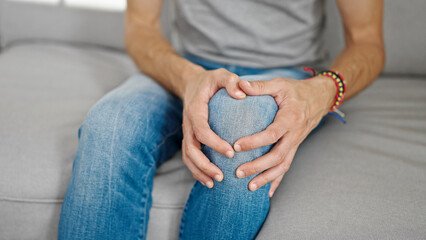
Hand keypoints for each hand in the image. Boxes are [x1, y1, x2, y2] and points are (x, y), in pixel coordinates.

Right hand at [182, 68, 245, 187]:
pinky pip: (189, 158)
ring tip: (215, 184)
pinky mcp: (189, 138)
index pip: (202, 130)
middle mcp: (188, 124)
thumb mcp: (221, 75)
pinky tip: (209, 181)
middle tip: (221, 176)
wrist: (192, 84)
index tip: (230, 153)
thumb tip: (242, 94)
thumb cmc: (210, 81)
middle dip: (204, 165)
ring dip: (199, 171)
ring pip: (188, 157)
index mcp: (195, 110)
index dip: (214, 143)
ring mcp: (187, 133)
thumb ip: (231, 81)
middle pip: (191, 149)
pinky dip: (197, 171)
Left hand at [234, 76, 336, 196]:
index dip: (254, 142)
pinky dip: (277, 180)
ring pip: (283, 165)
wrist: (320, 98)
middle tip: (238, 173)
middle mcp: (294, 135)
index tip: (236, 146)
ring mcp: (296, 143)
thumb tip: (239, 85)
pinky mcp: (294, 148)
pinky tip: (267, 192)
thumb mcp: (279, 84)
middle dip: (257, 167)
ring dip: (266, 178)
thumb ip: (260, 86)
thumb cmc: (296, 90)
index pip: (272, 134)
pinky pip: (287, 167)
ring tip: (249, 187)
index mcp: (289, 119)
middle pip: (277, 156)